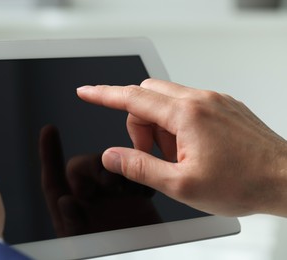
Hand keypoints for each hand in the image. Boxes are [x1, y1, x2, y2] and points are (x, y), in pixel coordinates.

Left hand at [40, 125, 160, 236]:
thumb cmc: (109, 256)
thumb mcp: (84, 245)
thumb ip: (72, 225)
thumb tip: (65, 200)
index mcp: (69, 211)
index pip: (54, 179)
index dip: (50, 154)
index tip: (49, 130)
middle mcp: (88, 200)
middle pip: (84, 168)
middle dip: (94, 167)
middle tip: (108, 182)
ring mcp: (111, 198)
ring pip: (109, 168)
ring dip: (117, 171)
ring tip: (126, 190)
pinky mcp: (133, 198)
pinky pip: (132, 176)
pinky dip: (137, 179)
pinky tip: (143, 195)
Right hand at [77, 79, 286, 216]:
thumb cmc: (243, 182)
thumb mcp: (181, 184)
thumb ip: (140, 168)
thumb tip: (111, 156)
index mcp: (186, 115)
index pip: (132, 97)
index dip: (104, 95)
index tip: (86, 92)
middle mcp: (200, 100)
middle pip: (148, 97)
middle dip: (139, 124)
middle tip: (151, 154)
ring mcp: (213, 101)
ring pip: (167, 103)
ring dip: (161, 128)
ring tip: (179, 158)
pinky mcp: (223, 107)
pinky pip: (187, 107)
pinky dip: (178, 126)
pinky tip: (194, 150)